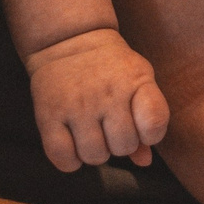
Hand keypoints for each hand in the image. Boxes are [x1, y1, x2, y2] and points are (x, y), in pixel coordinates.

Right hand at [25, 29, 170, 172]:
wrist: (69, 41)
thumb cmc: (111, 68)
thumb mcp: (137, 80)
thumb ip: (147, 119)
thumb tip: (145, 162)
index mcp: (135, 80)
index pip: (154, 123)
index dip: (151, 135)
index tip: (142, 128)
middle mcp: (107, 93)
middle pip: (123, 147)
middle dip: (120, 145)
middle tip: (111, 128)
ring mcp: (77, 104)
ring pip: (94, 156)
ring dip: (95, 153)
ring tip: (92, 134)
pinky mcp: (49, 114)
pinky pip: (63, 157)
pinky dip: (70, 161)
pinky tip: (74, 145)